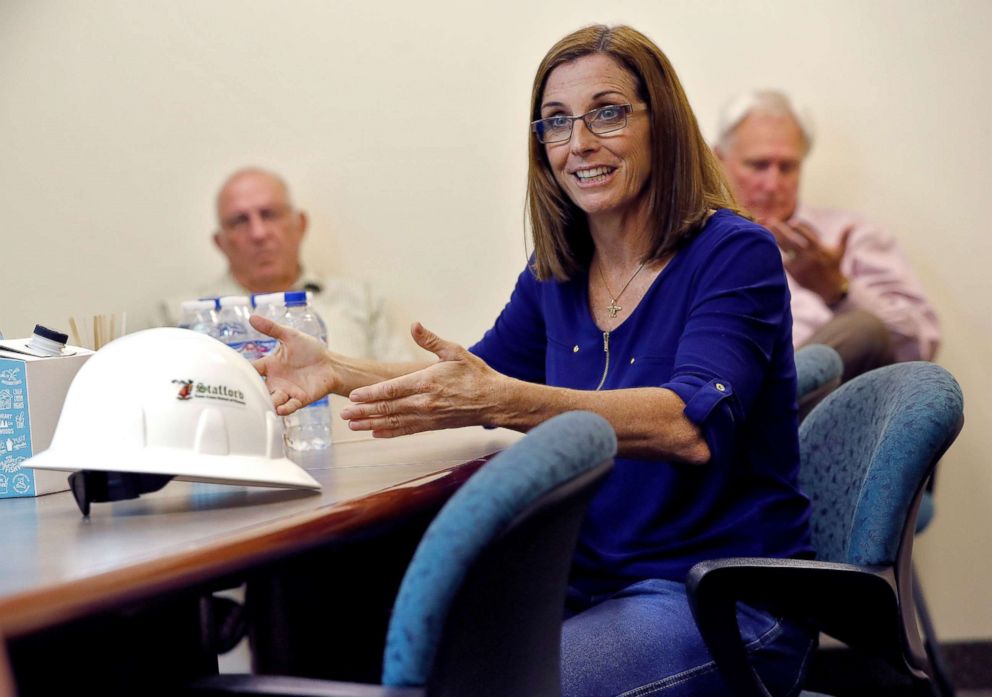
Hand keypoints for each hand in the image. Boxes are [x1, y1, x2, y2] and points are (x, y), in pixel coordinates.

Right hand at [250, 314, 337, 415]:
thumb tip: (252, 316)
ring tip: (262, 405)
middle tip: (243, 398)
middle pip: (258, 390)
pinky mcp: (299, 399)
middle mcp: (275, 381)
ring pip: (272, 400)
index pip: (251, 370)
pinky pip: (289, 406)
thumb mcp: (290, 336)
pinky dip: (285, 409)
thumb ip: (271, 329)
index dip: (241, 373)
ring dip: (267, 403)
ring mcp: (286, 391)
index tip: (230, 376)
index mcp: (270, 366)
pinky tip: (280, 409)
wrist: (330, 364)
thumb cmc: (310, 350)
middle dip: (251, 395)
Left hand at [340, 322, 502, 437]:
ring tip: (352, 425)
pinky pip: (406, 431)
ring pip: (393, 422)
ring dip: (371, 424)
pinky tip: (376, 434)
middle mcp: (424, 402)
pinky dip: (389, 433)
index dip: (370, 394)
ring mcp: (428, 416)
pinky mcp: (432, 426)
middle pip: (387, 408)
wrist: (495, 401)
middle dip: (363, 411)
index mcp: (426, 382)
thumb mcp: (454, 351)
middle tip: (343, 414)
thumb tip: (414, 325)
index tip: (353, 396)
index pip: (391, 390)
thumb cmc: (476, 375)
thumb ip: (431, 340)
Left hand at [765, 219, 851, 303]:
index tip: (792, 222)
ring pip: (785, 250)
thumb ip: (843, 237)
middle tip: (770, 221)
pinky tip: (767, 247)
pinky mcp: (795, 273)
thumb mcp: (839, 252)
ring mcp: (801, 265)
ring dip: (775, 240)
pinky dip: (776, 255)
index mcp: (819, 248)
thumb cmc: (834, 268)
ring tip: (765, 231)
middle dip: (780, 230)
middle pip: (792, 241)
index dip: (800, 228)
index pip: (808, 235)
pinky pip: (783, 262)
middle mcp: (809, 256)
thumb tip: (852, 224)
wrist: (830, 289)